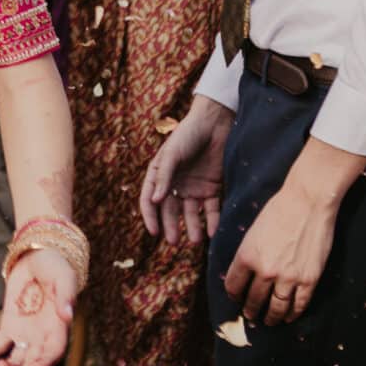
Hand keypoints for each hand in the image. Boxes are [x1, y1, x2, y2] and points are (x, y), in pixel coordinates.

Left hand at [0, 247, 75, 365]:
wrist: (38, 256)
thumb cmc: (56, 268)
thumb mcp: (64, 279)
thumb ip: (65, 297)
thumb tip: (68, 315)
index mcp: (59, 328)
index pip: (53, 351)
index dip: (45, 361)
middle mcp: (42, 335)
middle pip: (35, 360)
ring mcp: (24, 332)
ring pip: (16, 356)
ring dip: (7, 365)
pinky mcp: (8, 324)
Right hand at [140, 96, 229, 246]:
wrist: (216, 122)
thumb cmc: (188, 134)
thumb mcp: (172, 154)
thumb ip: (164, 177)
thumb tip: (154, 201)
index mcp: (160, 175)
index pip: (150, 200)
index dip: (150, 216)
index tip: (154, 232)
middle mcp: (175, 184)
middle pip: (171, 210)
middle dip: (172, 227)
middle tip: (174, 242)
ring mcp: (194, 187)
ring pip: (192, 213)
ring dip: (193, 227)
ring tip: (196, 241)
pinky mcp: (212, 187)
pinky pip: (211, 208)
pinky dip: (212, 220)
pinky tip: (213, 231)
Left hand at [222, 178, 338, 325]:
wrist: (307, 201)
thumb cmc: (278, 210)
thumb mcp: (253, 232)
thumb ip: (248, 254)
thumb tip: (245, 273)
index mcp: (246, 256)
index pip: (233, 286)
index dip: (234, 295)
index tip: (236, 299)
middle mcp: (265, 270)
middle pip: (254, 300)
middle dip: (251, 310)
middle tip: (251, 315)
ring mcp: (288, 277)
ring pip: (276, 308)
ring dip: (271, 317)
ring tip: (269, 321)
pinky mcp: (309, 279)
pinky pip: (299, 304)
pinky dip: (293, 313)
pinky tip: (289, 316)